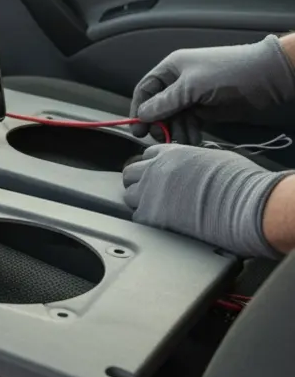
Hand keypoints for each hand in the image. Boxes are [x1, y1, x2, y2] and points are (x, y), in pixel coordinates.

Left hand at [123, 144, 286, 258]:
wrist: (245, 205)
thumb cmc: (241, 182)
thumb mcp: (215, 157)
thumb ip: (193, 160)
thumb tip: (192, 167)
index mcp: (171, 153)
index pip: (147, 155)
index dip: (153, 165)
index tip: (159, 175)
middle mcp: (155, 170)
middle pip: (131, 173)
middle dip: (139, 182)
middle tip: (153, 193)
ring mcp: (150, 193)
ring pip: (130, 195)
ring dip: (141, 202)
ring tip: (160, 210)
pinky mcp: (151, 216)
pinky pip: (138, 217)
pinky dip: (147, 220)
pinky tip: (163, 223)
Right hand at [129, 35, 294, 143]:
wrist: (267, 77)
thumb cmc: (227, 72)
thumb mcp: (191, 85)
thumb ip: (165, 102)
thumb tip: (142, 116)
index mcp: (171, 69)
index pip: (145, 90)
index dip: (139, 109)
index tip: (138, 129)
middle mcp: (178, 83)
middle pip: (157, 107)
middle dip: (158, 124)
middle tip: (161, 138)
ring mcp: (192, 97)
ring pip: (173, 118)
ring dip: (175, 131)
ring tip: (182, 141)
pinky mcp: (205, 110)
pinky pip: (189, 124)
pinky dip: (188, 133)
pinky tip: (193, 140)